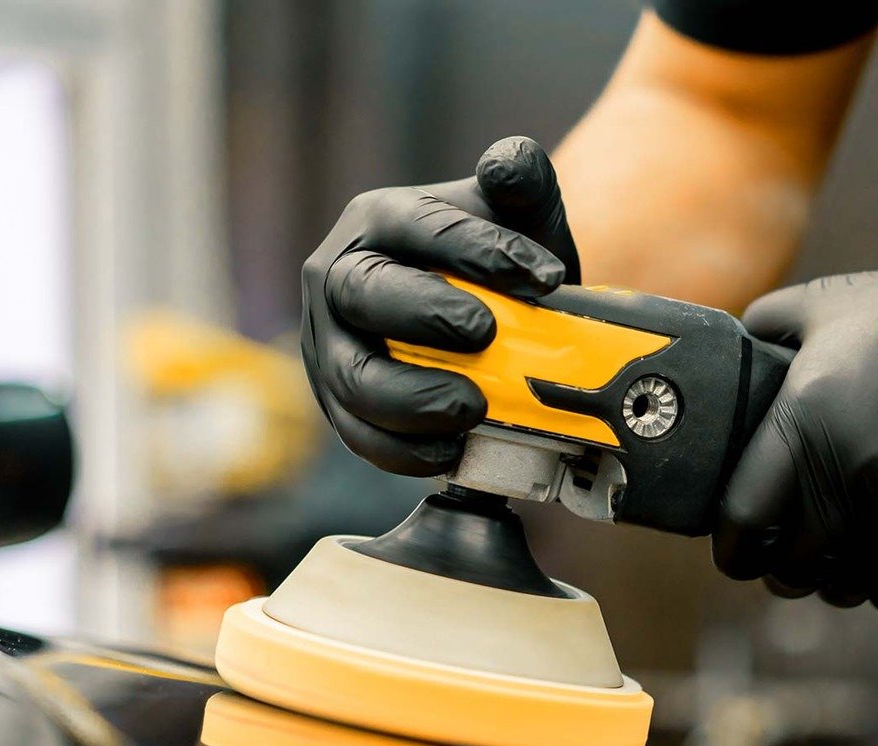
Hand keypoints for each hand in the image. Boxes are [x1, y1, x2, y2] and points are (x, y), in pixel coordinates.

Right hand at [301, 136, 577, 475]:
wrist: (489, 316)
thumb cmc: (499, 260)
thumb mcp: (520, 209)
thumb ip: (521, 176)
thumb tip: (508, 163)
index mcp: (379, 219)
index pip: (419, 226)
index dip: (479, 250)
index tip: (546, 277)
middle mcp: (339, 276)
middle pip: (362, 294)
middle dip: (424, 315)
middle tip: (487, 334)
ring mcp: (332, 343)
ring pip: (351, 375)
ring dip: (411, 399)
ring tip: (473, 407)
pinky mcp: (339, 401)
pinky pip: (356, 432)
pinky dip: (402, 450)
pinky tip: (452, 450)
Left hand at [713, 229, 877, 611]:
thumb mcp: (834, 302)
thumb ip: (769, 325)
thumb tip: (733, 351)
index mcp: (805, 416)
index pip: (742, 518)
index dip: (733, 546)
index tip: (739, 548)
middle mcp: (847, 468)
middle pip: (790, 564)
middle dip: (784, 567)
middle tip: (792, 554)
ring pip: (842, 587)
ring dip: (835, 581)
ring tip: (839, 558)